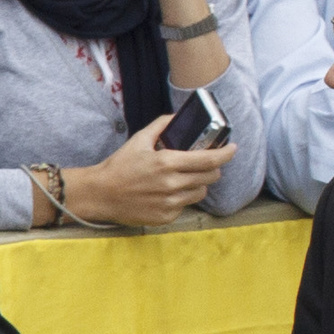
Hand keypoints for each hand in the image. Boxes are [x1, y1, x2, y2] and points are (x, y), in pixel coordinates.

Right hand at [61, 115, 235, 225]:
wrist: (100, 194)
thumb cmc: (120, 165)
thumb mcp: (140, 139)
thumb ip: (162, 125)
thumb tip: (179, 116)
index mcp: (167, 163)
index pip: (209, 159)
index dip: (226, 154)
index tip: (233, 149)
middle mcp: (171, 185)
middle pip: (210, 177)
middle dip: (212, 168)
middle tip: (205, 163)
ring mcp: (169, 203)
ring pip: (200, 192)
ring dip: (198, 184)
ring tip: (184, 178)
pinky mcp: (165, 217)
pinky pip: (185, 206)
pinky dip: (182, 198)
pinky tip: (169, 192)